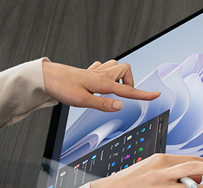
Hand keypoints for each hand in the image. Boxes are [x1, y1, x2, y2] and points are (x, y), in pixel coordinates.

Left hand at [42, 59, 159, 111]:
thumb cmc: (62, 87)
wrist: (47, 78)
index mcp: (102, 82)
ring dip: (118, 78)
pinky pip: (103, 69)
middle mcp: (100, 74)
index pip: (127, 90)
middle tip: (121, 96)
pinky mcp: (88, 73)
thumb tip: (121, 105)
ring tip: (111, 91)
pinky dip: (107, 76)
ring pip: (115, 67)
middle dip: (128, 83)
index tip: (155, 95)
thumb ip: (103, 104)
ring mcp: (94, 72)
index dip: (143, 94)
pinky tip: (100, 84)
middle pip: (126, 71)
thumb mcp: (83, 100)